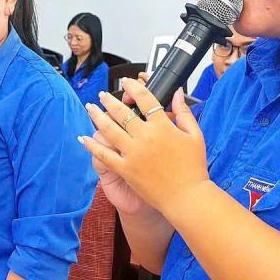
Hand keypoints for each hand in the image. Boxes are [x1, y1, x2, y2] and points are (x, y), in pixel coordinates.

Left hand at [79, 80, 209, 216]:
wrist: (186, 197)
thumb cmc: (193, 168)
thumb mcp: (195, 136)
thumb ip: (184, 112)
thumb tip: (177, 93)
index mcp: (163, 127)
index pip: (145, 99)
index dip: (133, 87)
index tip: (127, 82)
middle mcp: (145, 138)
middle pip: (122, 112)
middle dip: (109, 100)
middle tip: (102, 95)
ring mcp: (133, 154)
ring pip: (109, 129)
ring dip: (97, 116)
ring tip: (91, 108)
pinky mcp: (125, 170)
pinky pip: (104, 155)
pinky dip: (92, 146)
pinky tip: (84, 138)